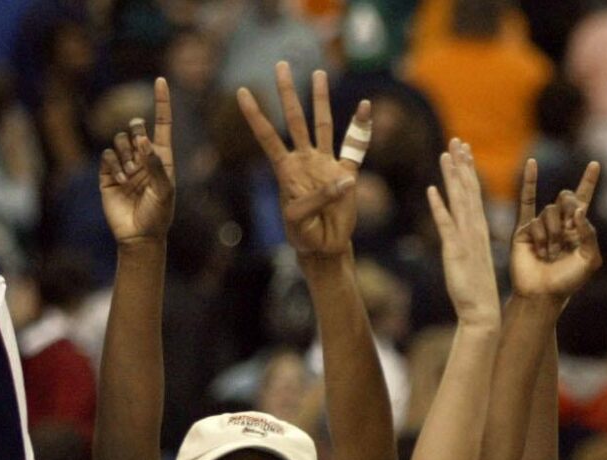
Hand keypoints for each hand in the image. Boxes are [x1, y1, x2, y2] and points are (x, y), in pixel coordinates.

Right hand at [98, 79, 175, 245]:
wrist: (139, 237)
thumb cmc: (158, 215)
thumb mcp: (164, 191)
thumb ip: (156, 165)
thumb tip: (143, 140)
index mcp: (162, 158)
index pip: (162, 124)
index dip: (161, 102)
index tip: (160, 80)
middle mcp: (143, 158)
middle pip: (135, 127)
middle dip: (135, 130)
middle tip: (138, 145)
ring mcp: (125, 165)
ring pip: (119, 140)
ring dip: (125, 155)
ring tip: (130, 175)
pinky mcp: (107, 174)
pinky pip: (107, 156)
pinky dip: (113, 165)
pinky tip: (119, 180)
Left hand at [238, 63, 370, 258]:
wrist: (324, 247)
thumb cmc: (304, 235)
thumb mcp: (300, 220)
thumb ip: (319, 199)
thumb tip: (345, 178)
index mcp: (285, 170)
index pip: (267, 136)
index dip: (255, 115)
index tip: (241, 91)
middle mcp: (304, 160)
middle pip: (294, 119)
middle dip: (287, 93)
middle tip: (281, 65)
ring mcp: (325, 164)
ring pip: (323, 125)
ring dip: (320, 99)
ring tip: (318, 74)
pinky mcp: (346, 174)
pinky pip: (355, 146)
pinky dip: (361, 126)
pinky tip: (364, 106)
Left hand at [428, 139, 501, 330]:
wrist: (482, 311)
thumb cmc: (476, 288)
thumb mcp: (471, 257)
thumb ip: (465, 239)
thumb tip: (457, 228)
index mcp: (479, 229)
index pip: (474, 193)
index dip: (468, 170)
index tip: (464, 149)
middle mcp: (475, 229)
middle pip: (469, 190)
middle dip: (462, 164)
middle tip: (457, 140)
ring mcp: (466, 238)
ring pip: (460, 200)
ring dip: (452, 176)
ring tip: (446, 154)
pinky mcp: (455, 251)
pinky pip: (446, 224)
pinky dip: (439, 206)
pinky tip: (432, 189)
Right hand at [510, 160, 601, 299]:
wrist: (541, 294)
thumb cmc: (567, 282)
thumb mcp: (590, 259)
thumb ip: (589, 233)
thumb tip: (578, 209)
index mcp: (577, 230)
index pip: (583, 201)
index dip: (589, 182)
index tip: (595, 164)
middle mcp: (559, 224)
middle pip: (565, 200)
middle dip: (567, 213)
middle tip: (565, 237)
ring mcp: (541, 226)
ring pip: (548, 212)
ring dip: (551, 235)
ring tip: (548, 255)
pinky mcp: (524, 229)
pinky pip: (527, 202)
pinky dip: (529, 181)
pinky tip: (532, 163)